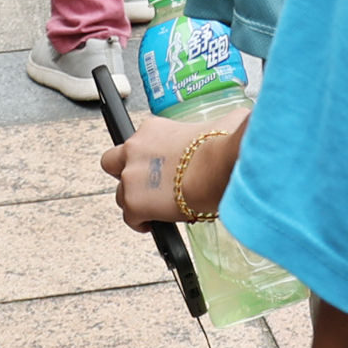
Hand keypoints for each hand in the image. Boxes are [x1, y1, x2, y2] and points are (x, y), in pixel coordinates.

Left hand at [100, 109, 213, 228]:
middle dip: (125, 173)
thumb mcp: (223, 123)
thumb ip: (220, 125)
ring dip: (135, 200)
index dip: (149, 157)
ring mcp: (131, 176)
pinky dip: (140, 222)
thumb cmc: (223, 147)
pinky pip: (129, 218)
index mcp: (153, 128)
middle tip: (145, 185)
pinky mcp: (133, 202)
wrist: (218, 168)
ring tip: (155, 208)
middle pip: (112, 162)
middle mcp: (135, 148)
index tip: (161, 166)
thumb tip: (235, 123)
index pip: (139, 141)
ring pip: (120, 193)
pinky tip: (153, 223)